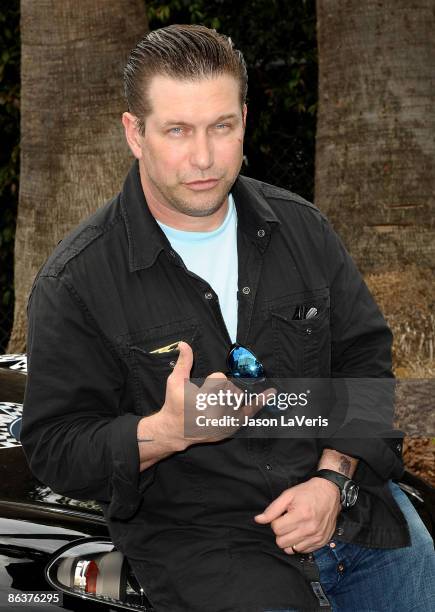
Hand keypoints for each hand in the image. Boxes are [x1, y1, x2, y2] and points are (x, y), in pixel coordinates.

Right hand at [160, 341, 274, 448]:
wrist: (176, 431)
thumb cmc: (176, 405)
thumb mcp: (175, 382)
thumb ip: (184, 362)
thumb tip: (184, 344)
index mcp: (204, 399)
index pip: (219, 378)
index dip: (210, 381)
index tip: (200, 391)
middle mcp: (218, 410)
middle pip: (230, 387)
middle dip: (219, 389)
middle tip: (206, 399)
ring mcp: (228, 419)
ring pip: (238, 395)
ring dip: (228, 396)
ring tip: (215, 404)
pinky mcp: (232, 425)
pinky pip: (251, 410)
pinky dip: (261, 401)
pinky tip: (271, 392)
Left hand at [254, 477, 340, 553]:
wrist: (330, 493)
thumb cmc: (308, 492)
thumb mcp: (288, 495)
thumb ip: (272, 509)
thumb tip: (258, 520)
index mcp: (301, 515)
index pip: (276, 529)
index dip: (275, 521)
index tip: (282, 515)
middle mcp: (309, 528)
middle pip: (281, 542)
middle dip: (281, 532)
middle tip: (287, 522)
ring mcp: (316, 537)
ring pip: (291, 550)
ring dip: (289, 539)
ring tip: (294, 527)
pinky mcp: (321, 542)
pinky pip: (302, 551)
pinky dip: (299, 543)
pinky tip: (302, 532)